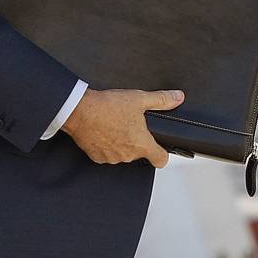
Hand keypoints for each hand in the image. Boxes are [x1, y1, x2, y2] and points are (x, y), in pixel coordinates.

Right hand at [62, 88, 183, 166]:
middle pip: (139, 153)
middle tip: (129, 124)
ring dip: (120, 143)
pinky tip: (103, 132)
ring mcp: (112, 158)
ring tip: (114, 126)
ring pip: (122, 153)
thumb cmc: (107, 106)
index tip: (160, 149)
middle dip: (136, 141)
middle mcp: (128, 154)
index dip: (162, 154)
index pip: (161, 160)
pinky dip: (106, 146)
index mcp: (141, 143)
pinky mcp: (97, 157)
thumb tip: (178, 97)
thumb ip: (161, 100)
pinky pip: (106, 154)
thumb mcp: (139, 98)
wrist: (80, 111)